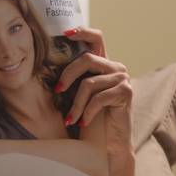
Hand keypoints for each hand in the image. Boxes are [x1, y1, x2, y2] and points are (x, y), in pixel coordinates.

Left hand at [57, 26, 132, 155]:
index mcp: (104, 65)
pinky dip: (87, 112)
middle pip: (86, 59)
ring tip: (70, 118)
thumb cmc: (90, 118)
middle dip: (67, 75)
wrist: (107, 143)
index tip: (65, 34)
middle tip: (58, 91)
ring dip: (76, 104)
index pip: (97, 38)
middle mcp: (116, 68)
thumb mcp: (78, 94)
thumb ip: (74, 78)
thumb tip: (49, 65)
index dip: (82, 32)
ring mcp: (123, 79)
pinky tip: (83, 122)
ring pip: (89, 83)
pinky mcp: (127, 92)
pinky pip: (99, 98)